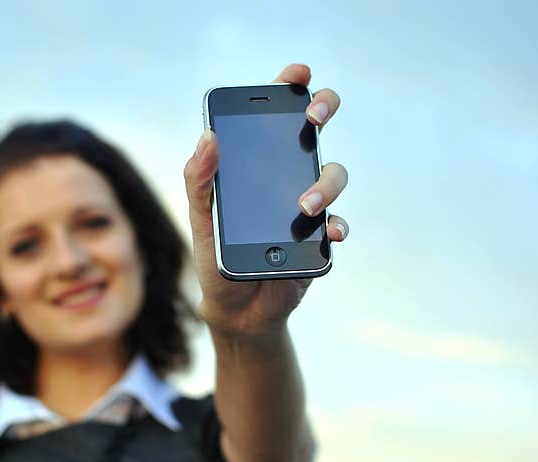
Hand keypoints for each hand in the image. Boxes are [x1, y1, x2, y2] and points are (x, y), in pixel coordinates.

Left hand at [183, 63, 348, 337]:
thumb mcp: (200, 219)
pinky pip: (338, 225)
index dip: (289, 89)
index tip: (295, 73)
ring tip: (304, 206)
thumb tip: (207, 137)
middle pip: (314, 133)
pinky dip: (336, 226)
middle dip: (321, 110)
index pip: (274, 119)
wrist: (235, 311)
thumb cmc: (215, 259)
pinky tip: (329, 232)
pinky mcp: (319, 241)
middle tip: (312, 117)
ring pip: (333, 176)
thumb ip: (199, 180)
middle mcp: (286, 180)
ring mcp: (308, 209)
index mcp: (256, 169)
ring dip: (325, 184)